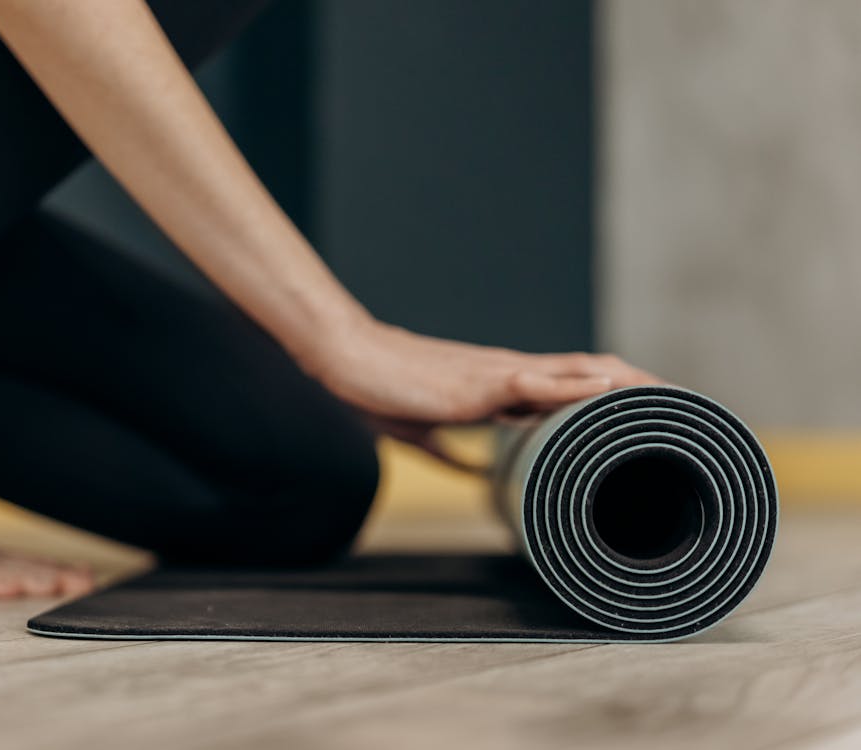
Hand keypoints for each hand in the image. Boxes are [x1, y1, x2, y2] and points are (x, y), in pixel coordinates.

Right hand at [306, 317, 662, 467]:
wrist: (349, 361)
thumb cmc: (381, 389)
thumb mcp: (424, 430)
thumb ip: (453, 451)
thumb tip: (476, 474)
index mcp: (501, 385)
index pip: (570, 384)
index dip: (612, 394)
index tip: (648, 411)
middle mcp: (511, 373)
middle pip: (593, 372)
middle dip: (641, 387)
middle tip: (686, 406)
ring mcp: (500, 374)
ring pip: (580, 372)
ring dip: (628, 384)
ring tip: (672, 398)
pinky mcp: (483, 384)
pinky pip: (540, 384)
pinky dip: (579, 389)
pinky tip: (612, 392)